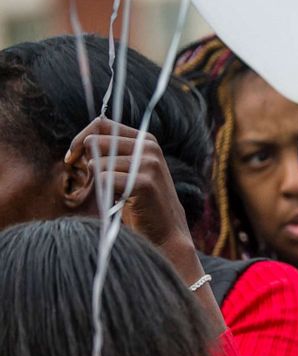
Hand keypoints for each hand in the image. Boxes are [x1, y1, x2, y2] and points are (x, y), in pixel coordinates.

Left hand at [66, 117, 193, 254]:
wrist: (166, 231)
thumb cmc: (141, 202)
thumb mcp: (129, 170)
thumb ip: (112, 152)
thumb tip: (79, 143)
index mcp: (145, 139)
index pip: (102, 123)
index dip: (81, 138)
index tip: (71, 158)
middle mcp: (148, 147)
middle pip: (95, 141)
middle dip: (86, 162)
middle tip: (93, 181)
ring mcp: (149, 163)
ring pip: (97, 163)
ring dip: (97, 183)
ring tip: (114, 194)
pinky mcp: (144, 182)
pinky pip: (104, 179)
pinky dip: (104, 193)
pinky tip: (120, 201)